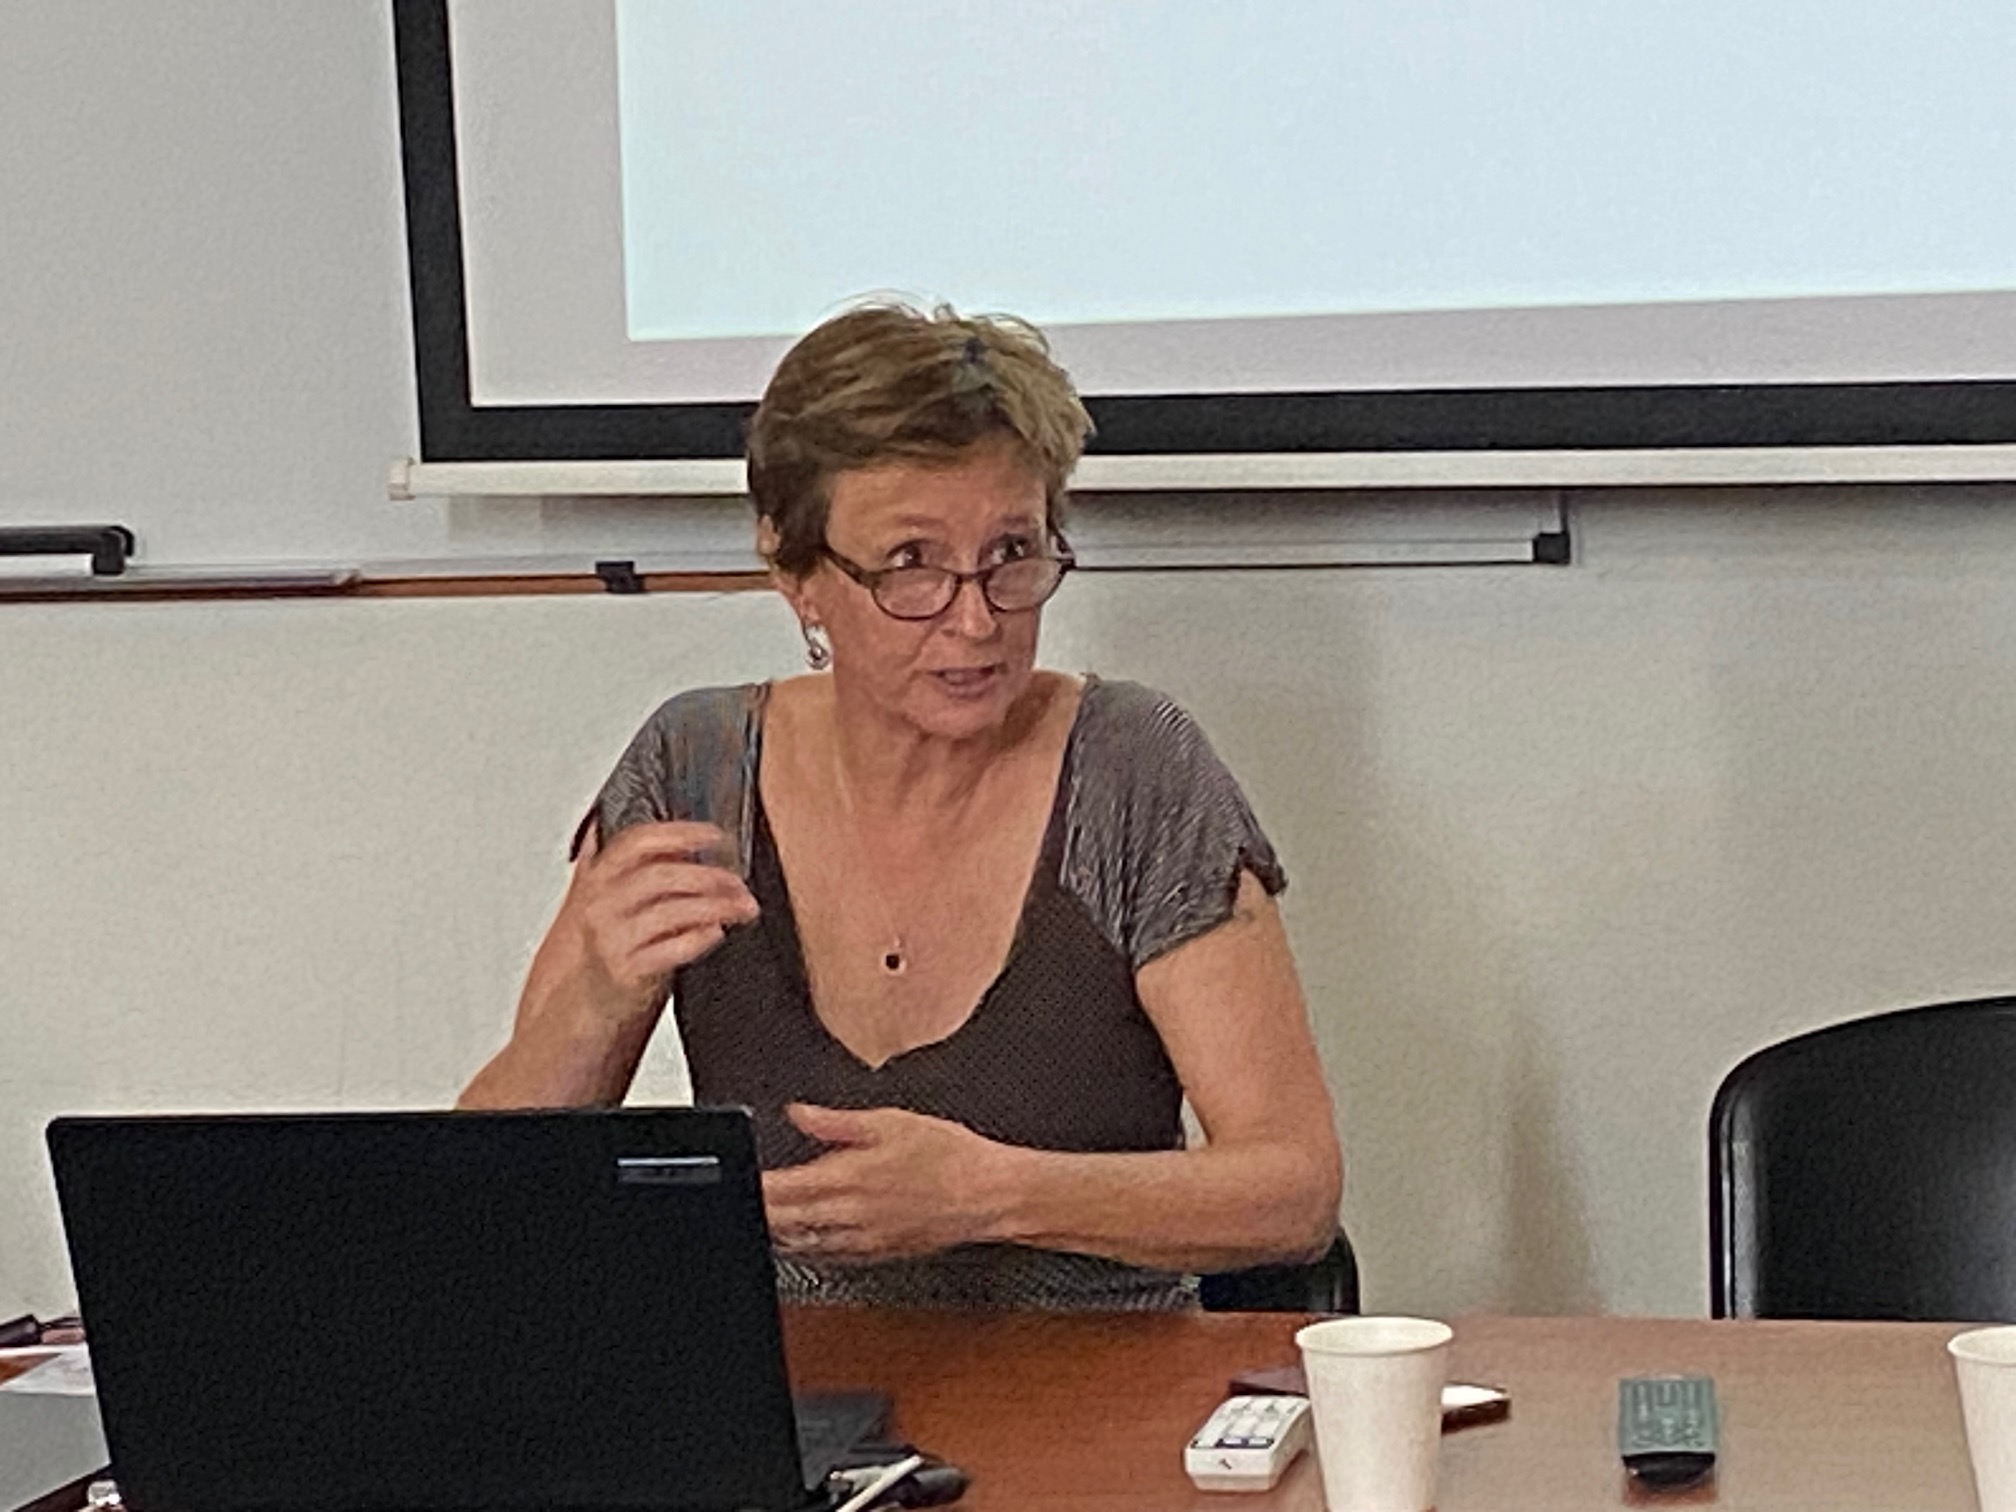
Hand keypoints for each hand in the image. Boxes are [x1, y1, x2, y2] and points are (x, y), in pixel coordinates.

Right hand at [563, 820, 757, 1024]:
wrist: (580, 1006)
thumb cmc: (609, 948)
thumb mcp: (615, 902)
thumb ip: (641, 869)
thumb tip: (686, 842)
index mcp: (598, 878)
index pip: (636, 842)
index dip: (678, 833)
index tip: (715, 835)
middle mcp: (601, 905)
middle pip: (660, 875)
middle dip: (708, 876)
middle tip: (738, 883)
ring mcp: (611, 939)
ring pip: (670, 911)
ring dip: (715, 906)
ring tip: (742, 907)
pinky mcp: (625, 972)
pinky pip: (669, 949)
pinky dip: (698, 938)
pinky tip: (716, 932)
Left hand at [762, 1104, 1014, 1262]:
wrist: (988, 1194)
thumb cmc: (948, 1155)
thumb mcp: (890, 1121)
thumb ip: (836, 1122)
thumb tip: (797, 1113)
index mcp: (848, 1178)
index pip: (782, 1189)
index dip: (755, 1187)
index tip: (739, 1179)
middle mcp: (850, 1215)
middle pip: (784, 1222)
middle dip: (760, 1213)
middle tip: (740, 1202)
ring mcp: (862, 1239)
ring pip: (803, 1244)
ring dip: (778, 1234)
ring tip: (763, 1221)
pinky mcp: (877, 1253)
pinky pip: (829, 1257)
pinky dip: (807, 1249)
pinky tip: (801, 1241)